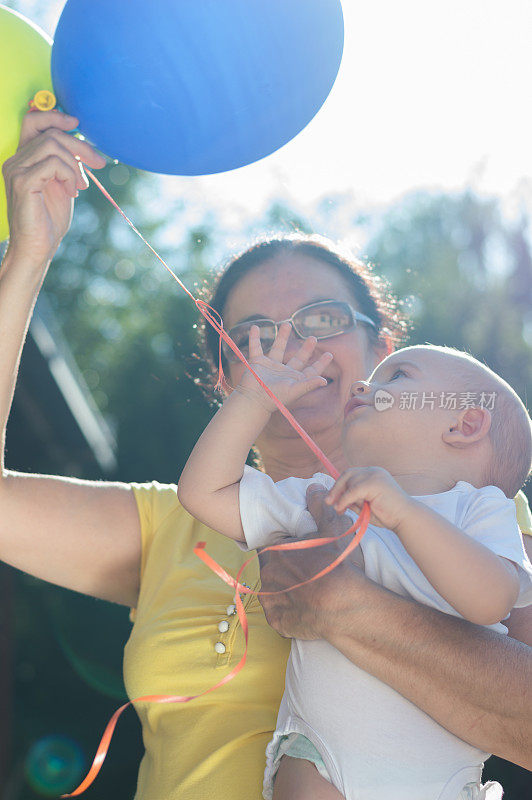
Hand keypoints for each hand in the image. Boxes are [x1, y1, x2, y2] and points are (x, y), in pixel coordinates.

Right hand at [2, 110, 106, 268]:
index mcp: (23, 158)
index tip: (77, 123)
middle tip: (99, 163)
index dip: (55, 115)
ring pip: (52, 145)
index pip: (33, 121)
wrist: (38, 248)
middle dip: (80, 146)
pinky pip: (52, 164)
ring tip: (81, 186)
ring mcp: (16, 170)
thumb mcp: (62, 184)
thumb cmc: (50, 220)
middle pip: (50, 132)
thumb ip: (66, 164)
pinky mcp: (23, 182)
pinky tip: (72, 191)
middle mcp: (15, 160)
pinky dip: (69, 175)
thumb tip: (85, 146)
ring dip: (75, 164)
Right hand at [235, 322, 332, 411]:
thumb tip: (324, 381)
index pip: (311, 370)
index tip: (330, 354)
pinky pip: (256, 347)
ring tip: (287, 324)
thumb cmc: (275, 398)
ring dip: (282, 337)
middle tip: (313, 338)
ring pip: (278, 348)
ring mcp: (271, 367)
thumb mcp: (294, 390)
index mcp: (295, 379)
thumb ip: (309, 384)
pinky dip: (254, 338)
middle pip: (298, 358)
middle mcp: (284, 372)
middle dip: (306, 349)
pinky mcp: (258, 363)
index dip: (320, 363)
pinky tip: (255, 327)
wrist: (253, 400)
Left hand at [258, 484, 365, 639]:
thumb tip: (313, 486)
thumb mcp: (331, 529)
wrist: (344, 605)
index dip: (286, 549)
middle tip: (307, 572)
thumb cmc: (336, 565)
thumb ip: (319, 506)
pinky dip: (289, 611)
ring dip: (286, 590)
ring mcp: (271, 602)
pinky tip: (305, 608)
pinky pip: (279, 614)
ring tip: (308, 590)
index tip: (300, 554)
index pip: (273, 548)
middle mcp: (266, 576)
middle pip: (272, 569)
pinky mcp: (278, 623)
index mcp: (274, 552)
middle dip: (285, 569)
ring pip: (274, 591)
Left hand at [326, 466, 412, 529]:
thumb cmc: (388, 515)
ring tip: (342, 510)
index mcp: (374, 474)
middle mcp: (374, 471)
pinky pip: (352, 491)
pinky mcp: (374, 483)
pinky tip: (342, 509)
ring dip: (342, 497)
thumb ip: (353, 500)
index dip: (339, 486)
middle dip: (336, 488)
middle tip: (328, 502)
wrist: (405, 519)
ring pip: (350, 483)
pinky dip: (345, 500)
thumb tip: (335, 499)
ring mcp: (375, 476)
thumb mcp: (365, 506)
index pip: (351, 474)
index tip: (331, 499)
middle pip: (348, 474)